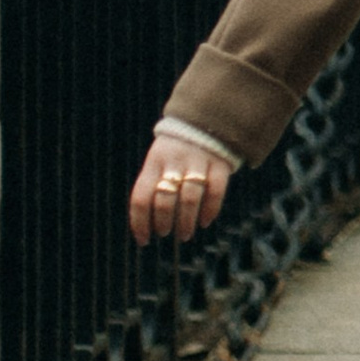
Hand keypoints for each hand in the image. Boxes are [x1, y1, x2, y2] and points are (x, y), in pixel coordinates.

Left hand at [129, 128, 235, 246]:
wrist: (204, 119)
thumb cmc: (174, 152)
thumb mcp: (157, 161)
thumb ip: (151, 187)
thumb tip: (145, 225)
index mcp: (154, 162)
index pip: (141, 197)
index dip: (140, 223)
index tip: (143, 240)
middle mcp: (174, 162)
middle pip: (165, 199)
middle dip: (164, 222)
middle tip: (165, 233)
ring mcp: (198, 161)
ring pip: (190, 197)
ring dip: (186, 220)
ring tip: (184, 234)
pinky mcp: (219, 163)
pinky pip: (216, 191)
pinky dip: (211, 209)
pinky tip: (205, 221)